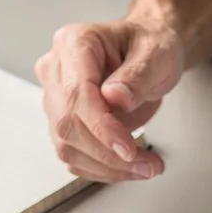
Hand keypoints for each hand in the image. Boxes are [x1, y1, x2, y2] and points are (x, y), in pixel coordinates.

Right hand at [36, 20, 182, 181]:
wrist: (147, 52)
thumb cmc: (150, 45)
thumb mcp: (156, 53)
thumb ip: (138, 75)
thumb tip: (115, 98)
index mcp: (74, 43)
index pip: (77, 94)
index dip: (101, 128)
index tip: (128, 149)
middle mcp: (56, 69)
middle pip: (68, 124)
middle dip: (108, 154)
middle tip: (147, 165)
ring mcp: (55, 97)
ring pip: (67, 145)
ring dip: (107, 166)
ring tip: (145, 166)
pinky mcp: (61, 121)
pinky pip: (74, 155)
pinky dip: (102, 168)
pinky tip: (128, 166)